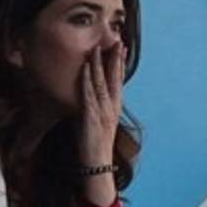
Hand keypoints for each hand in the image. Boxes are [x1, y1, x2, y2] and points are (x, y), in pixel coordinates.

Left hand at [77, 41, 124, 206]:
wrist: (98, 166)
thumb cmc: (96, 146)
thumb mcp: (101, 124)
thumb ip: (99, 110)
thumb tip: (93, 99)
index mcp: (115, 108)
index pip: (118, 81)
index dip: (120, 64)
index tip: (122, 49)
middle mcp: (111, 107)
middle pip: (113, 78)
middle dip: (114, 59)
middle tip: (116, 41)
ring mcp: (102, 111)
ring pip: (100, 83)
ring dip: (98, 64)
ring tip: (97, 48)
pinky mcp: (90, 117)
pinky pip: (88, 94)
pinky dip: (86, 80)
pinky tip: (84, 68)